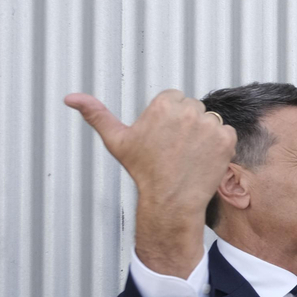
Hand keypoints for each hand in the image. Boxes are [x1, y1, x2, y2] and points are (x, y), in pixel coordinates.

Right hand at [65, 90, 236, 275]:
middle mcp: (189, 110)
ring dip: (203, 134)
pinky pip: (227, 133)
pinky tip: (203, 158)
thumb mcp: (116, 140)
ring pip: (210, 120)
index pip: (174, 98)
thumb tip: (70, 98)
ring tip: (188, 154)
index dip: (169, 117)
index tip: (163, 136)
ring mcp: (210, 125)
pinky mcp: (226, 139)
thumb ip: (96, 114)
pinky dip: (219, 145)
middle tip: (175, 148)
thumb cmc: (143, 170)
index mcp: (164, 103)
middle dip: (186, 124)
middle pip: (193, 108)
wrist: (170, 199)